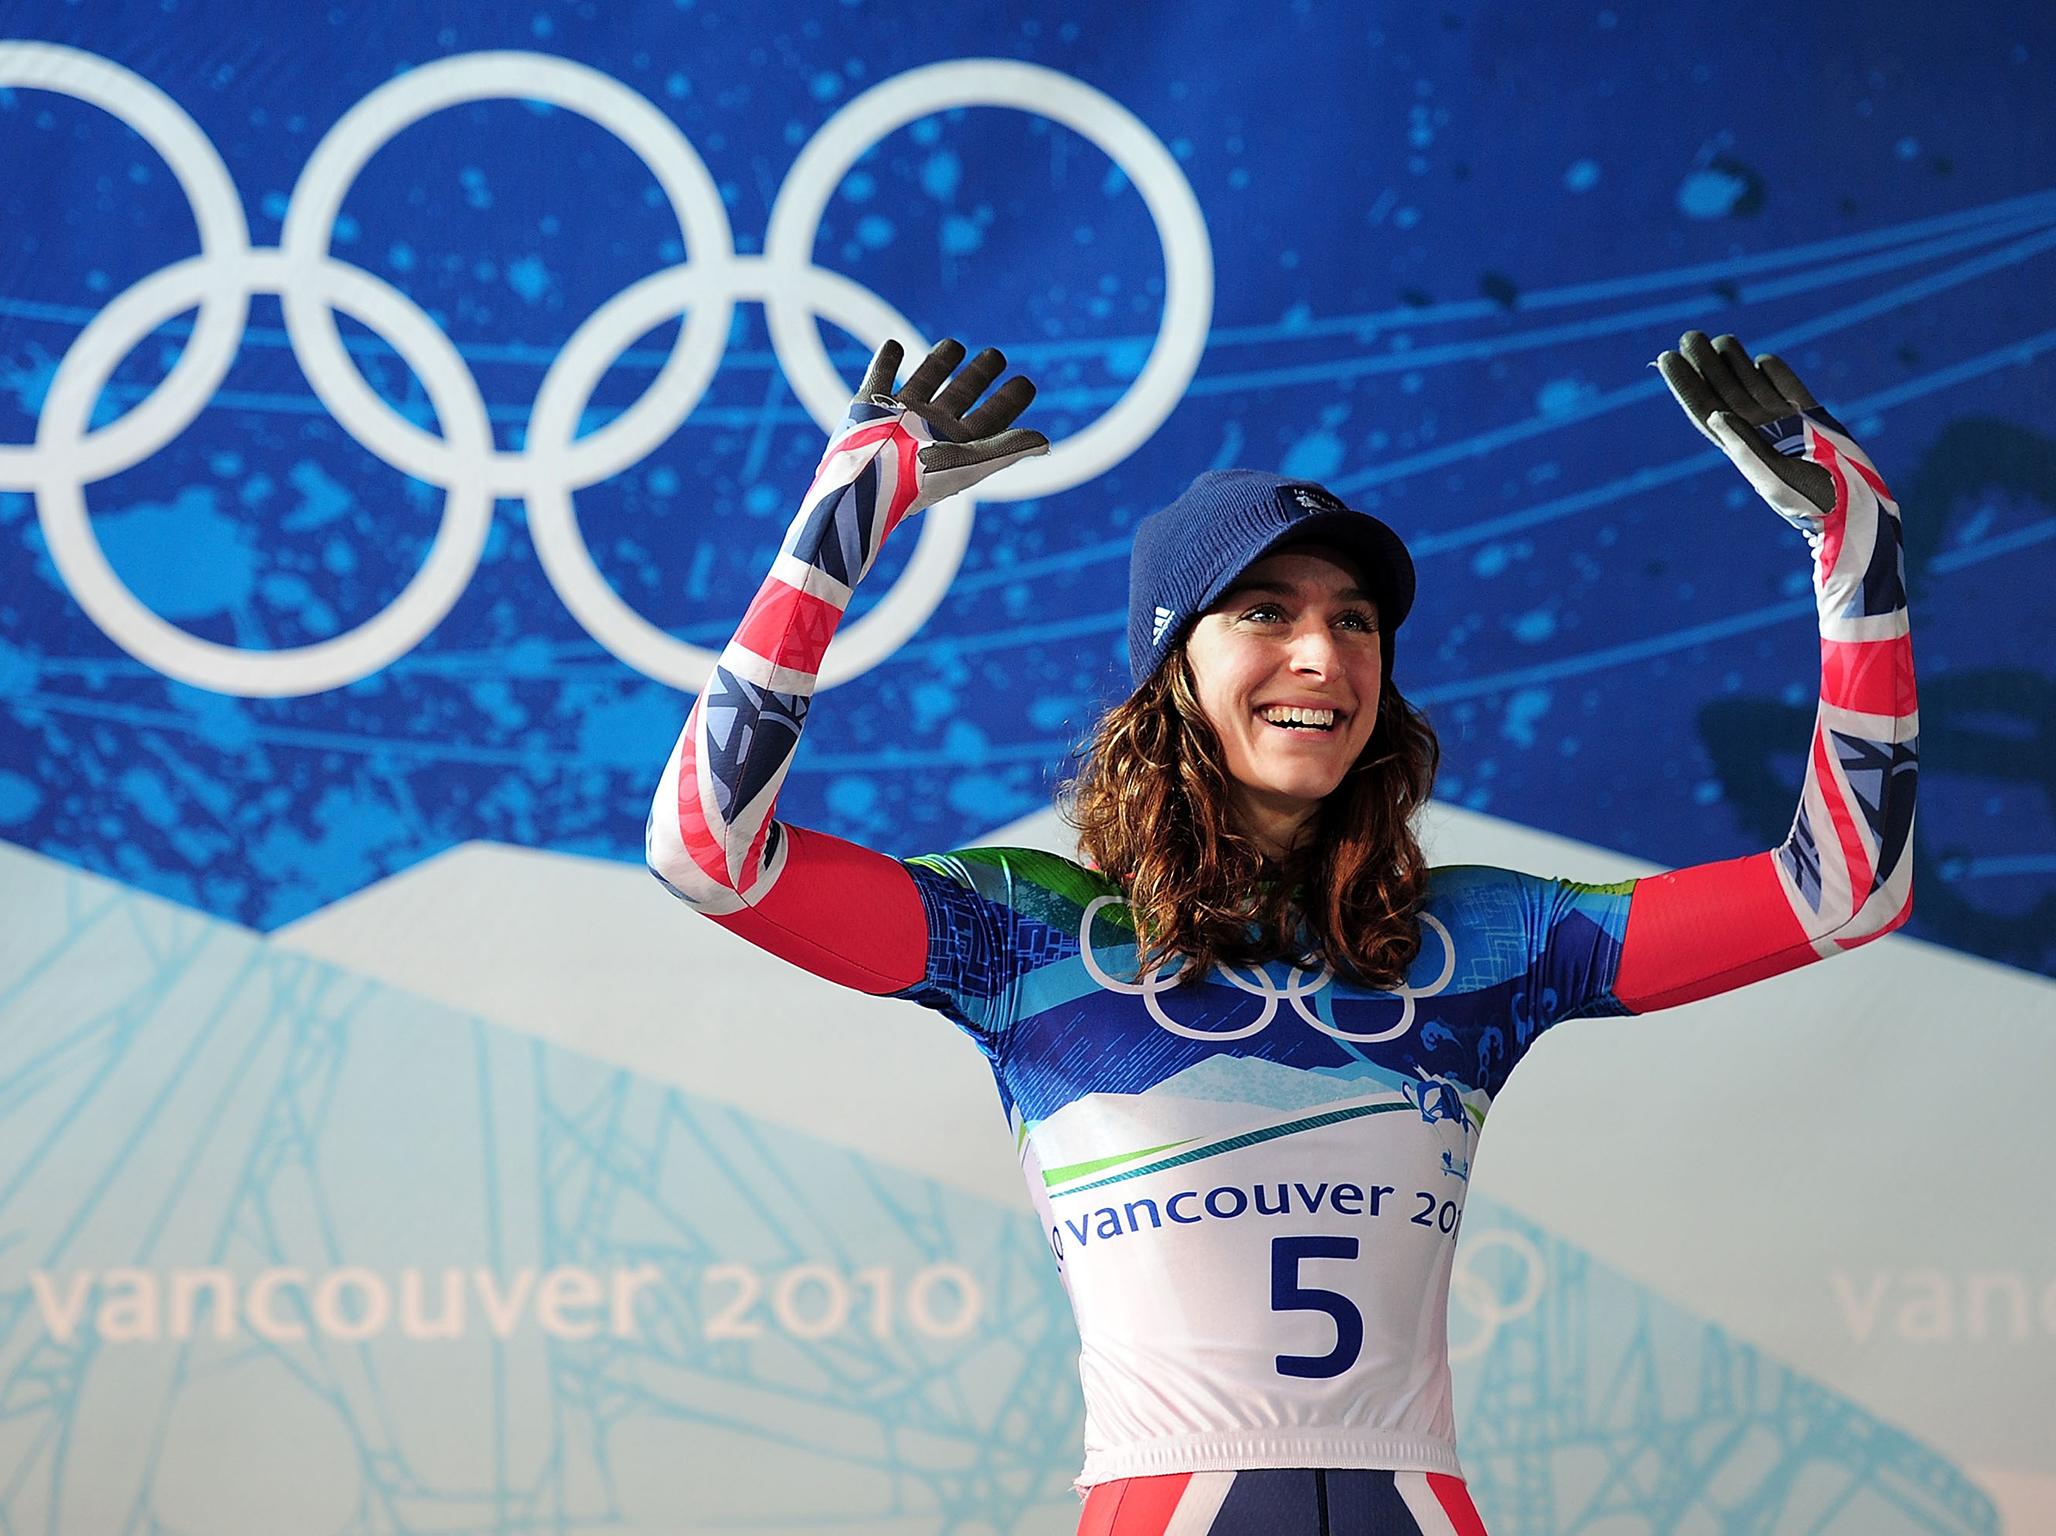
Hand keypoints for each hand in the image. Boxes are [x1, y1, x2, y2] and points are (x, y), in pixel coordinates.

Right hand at [852, 338, 1048, 513]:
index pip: (991, 418)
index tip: (1025, 383)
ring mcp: (898, 416)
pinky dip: (884, 361)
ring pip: (923, 382)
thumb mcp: (970, 461)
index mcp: (955, 444)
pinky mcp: (867, 406)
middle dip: (978, 376)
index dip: (1010, 401)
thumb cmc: (920, 478)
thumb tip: (1046, 442)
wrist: (865, 480)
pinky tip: (893, 346)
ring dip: (937, 363)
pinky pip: (878, 377)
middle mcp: (929, 429)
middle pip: (960, 396)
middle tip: (996, 355)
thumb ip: (1007, 449)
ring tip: (953, 344)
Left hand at [1655, 330, 1844, 539]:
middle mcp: (1756, 433)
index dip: (1685, 384)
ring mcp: (1784, 423)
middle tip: (1690, 336)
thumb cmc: (1808, 500)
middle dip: (1706, 364)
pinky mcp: (1812, 417)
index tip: (1667, 357)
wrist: (1854, 506)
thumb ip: (1744, 445)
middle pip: (1724, 391)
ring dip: (1736, 362)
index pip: (1704, 408)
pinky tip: (1760, 359)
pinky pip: (1789, 389)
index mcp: (1739, 447)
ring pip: (1753, 385)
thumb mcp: (1770, 477)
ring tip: (1719, 340)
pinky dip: (1776, 373)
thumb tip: (1715, 414)